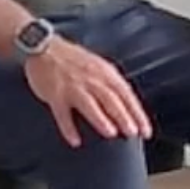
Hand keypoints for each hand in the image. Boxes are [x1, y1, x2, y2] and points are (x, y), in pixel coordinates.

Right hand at [24, 37, 150, 146]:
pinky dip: (68, 128)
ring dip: (101, 119)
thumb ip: (112, 83)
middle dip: (124, 117)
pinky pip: (62, 113)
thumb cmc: (72, 59)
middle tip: (133, 133)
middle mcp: (90, 79)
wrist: (44, 46)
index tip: (146, 131)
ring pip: (89, 104)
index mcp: (104, 73)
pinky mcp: (55, 94)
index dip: (137, 113)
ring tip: (111, 133)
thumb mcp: (98, 65)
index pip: (126, 94)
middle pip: (111, 99)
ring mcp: (72, 86)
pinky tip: (75, 141)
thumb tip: (128, 104)